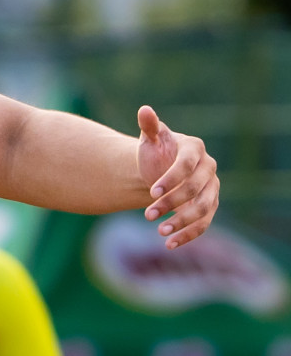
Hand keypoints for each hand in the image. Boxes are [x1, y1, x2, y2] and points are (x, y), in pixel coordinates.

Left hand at [136, 106, 218, 249]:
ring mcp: (212, 189)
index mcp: (194, 149)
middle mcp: (208, 169)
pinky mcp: (209, 207)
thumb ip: (150, 126)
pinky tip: (169, 244)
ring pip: (203, 209)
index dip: (171, 179)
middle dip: (172, 203)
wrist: (161, 169)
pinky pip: (204, 223)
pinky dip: (189, 235)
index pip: (186, 165)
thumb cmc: (155, 152)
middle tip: (147, 215)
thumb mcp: (150, 138)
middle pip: (195, 189)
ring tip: (159, 232)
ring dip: (182, 222)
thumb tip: (144, 110)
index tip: (150, 192)